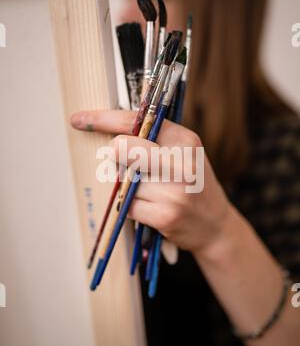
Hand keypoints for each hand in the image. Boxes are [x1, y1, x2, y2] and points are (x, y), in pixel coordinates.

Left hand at [70, 109, 232, 257]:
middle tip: (126, 167)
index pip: (136, 121)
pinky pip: (127, 206)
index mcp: (185, 140)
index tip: (78, 120)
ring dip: (127, 187)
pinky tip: (150, 208)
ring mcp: (174, 192)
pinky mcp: (165, 216)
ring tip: (152, 193)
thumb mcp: (184, 153)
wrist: (216, 226)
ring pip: (123, 180)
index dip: (102, 119)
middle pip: (122, 148)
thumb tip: (110, 130)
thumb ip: (153, 139)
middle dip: (115, 156)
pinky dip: (131, 207)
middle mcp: (182, 163)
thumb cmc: (193, 185)